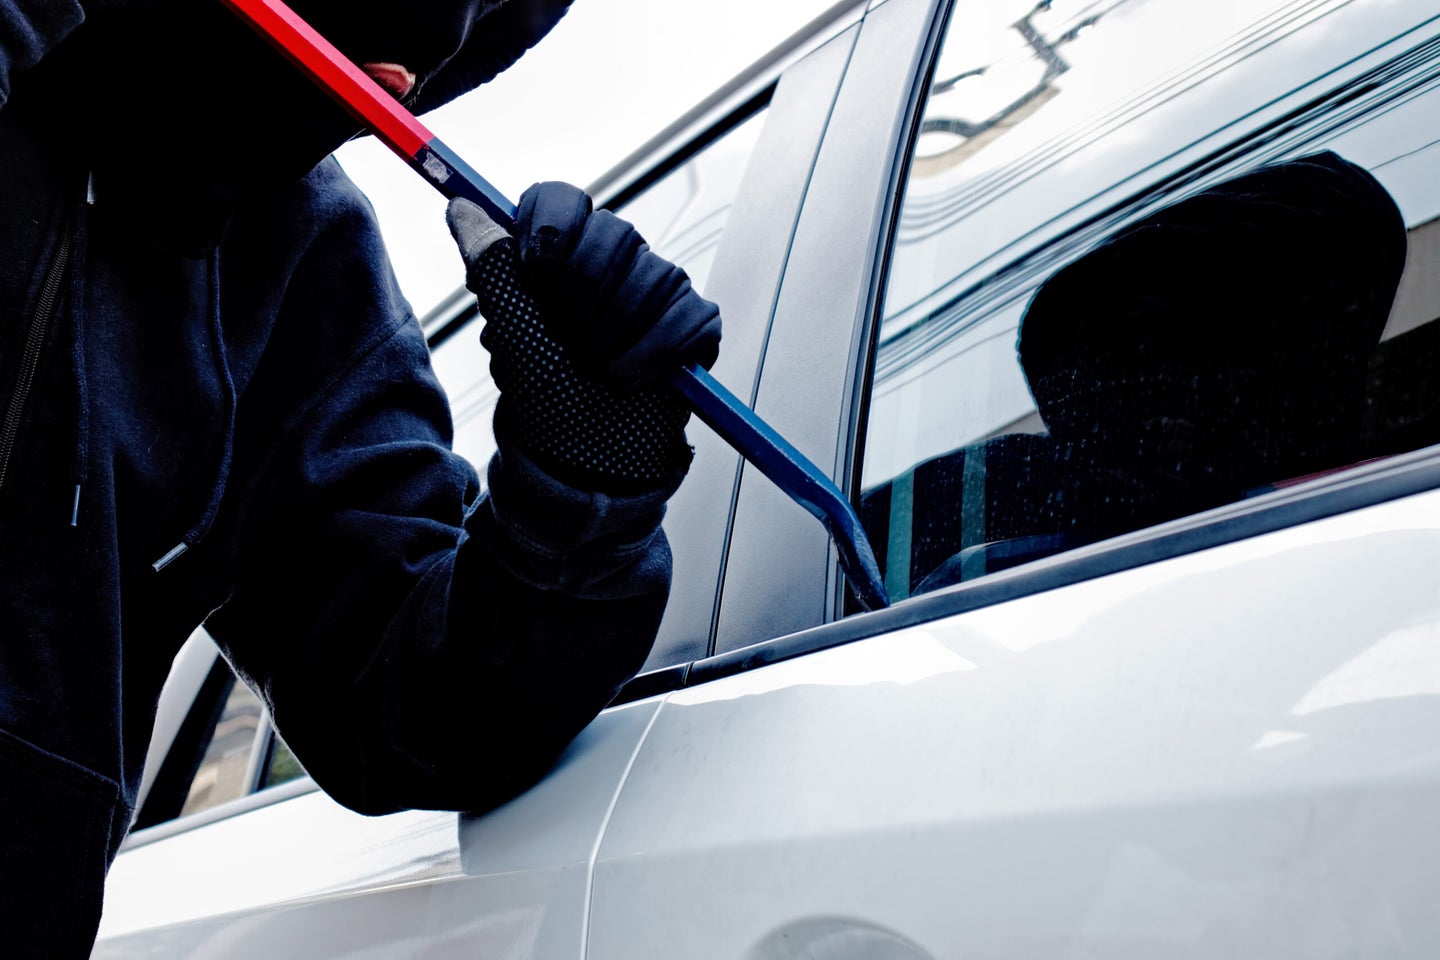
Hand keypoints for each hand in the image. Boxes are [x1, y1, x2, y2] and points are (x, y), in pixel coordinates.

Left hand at [446, 196, 705, 494]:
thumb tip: (462, 209)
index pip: (563, 199)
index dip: (547, 226)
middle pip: (612, 231)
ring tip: (589, 368)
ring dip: (612, 331)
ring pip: (652, 277)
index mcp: (567, 250)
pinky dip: (652, 353)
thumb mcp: (510, 332)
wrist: (580, 456)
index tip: (532, 267)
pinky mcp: (695, 323)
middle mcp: (619, 258)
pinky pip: (686, 318)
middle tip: (563, 332)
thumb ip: (490, 268)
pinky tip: (624, 380)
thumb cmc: (545, 391)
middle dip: (581, 287)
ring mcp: (661, 288)